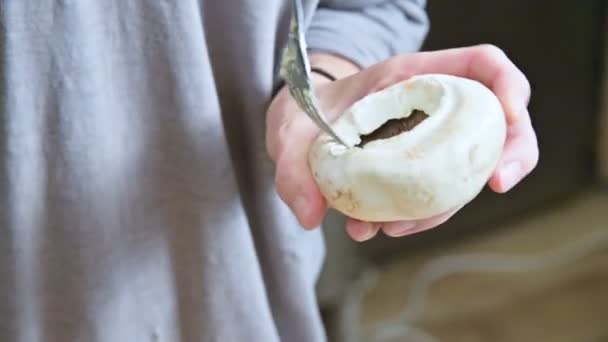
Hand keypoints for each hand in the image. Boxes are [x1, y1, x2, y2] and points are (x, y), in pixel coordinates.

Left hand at [266, 45, 538, 241]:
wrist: (298, 129)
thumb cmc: (303, 115)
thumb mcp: (289, 131)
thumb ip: (292, 168)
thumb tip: (312, 213)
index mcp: (410, 76)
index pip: (480, 64)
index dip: (507, 84)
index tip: (511, 116)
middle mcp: (429, 107)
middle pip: (497, 120)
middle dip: (509, 152)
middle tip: (495, 184)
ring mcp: (429, 139)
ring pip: (470, 167)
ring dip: (446, 204)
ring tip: (393, 226)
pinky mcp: (420, 169)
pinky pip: (440, 194)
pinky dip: (420, 217)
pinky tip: (380, 228)